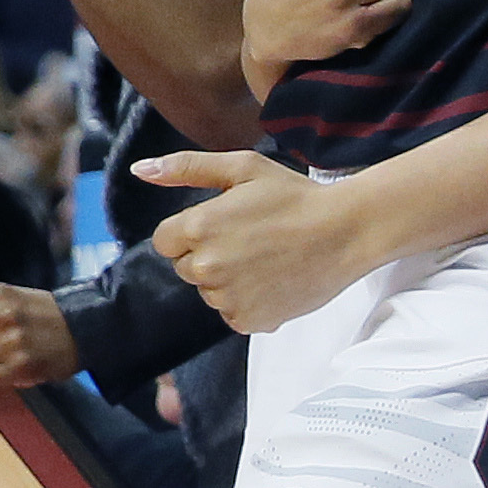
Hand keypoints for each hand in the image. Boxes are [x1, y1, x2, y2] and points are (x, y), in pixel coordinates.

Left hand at [139, 152, 378, 333]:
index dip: (194, 232)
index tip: (227, 225)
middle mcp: (205, 266)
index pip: (166, 241)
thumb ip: (186, 167)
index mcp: (197, 227)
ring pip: (211, 292)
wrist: (347, 231)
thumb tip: (139, 169)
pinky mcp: (247, 320)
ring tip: (269, 260)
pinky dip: (250, 302)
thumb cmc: (296, 196)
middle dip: (210, 256)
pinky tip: (275, 281)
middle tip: (253, 240)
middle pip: (186, 268)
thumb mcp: (243, 168)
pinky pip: (233, 314)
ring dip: (230, 280)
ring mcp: (226, 297)